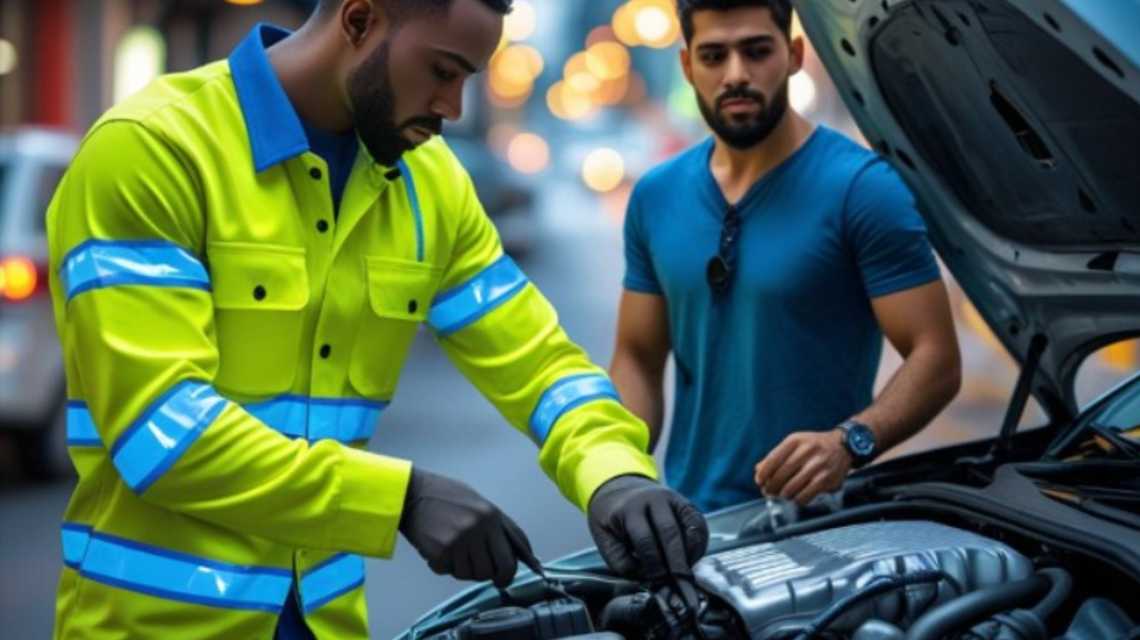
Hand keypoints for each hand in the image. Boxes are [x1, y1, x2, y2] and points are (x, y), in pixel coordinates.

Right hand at [398, 468, 534, 587]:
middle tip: (480, 573)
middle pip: (494, 571)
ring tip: (453, 551)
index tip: (503, 579)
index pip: (511, 557)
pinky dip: (443, 566)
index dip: (509, 574)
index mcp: (492, 516)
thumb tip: (525, 555)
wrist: (411, 493)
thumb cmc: (446, 497)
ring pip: (470, 574)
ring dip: (462, 569)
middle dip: (491, 577)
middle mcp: (478, 529)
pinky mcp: (440, 551)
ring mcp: (459, 540)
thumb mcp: (480, 504)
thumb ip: (501, 528)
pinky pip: (448, 572)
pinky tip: (438, 550)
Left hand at [587, 475, 708, 581]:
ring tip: (686, 573)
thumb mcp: (604, 538)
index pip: (644, 539)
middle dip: (676, 561)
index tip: (656, 580)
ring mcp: (672, 498)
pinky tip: (692, 558)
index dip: (652, 564)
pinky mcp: (685, 503)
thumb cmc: (612, 521)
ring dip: (691, 552)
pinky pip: (699, 523)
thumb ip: (620, 560)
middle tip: (680, 583)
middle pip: (670, 532)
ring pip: (689, 526)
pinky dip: (700, 543)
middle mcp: (653, 499)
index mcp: (629, 509)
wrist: (620, 492)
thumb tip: (645, 576)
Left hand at [754, 430, 851, 504]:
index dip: (763, 473)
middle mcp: (807, 451)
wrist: (843, 446)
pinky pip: (805, 496)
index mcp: (795, 440)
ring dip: (783, 495)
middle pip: (780, 475)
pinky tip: (796, 497)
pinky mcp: (827, 480)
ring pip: (791, 488)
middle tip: (768, 492)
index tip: (759, 481)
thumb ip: (776, 455)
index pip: (773, 459)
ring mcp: (818, 466)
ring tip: (782, 495)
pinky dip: (797, 500)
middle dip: (771, 487)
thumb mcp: (795, 443)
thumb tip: (758, 470)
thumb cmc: (814, 446)